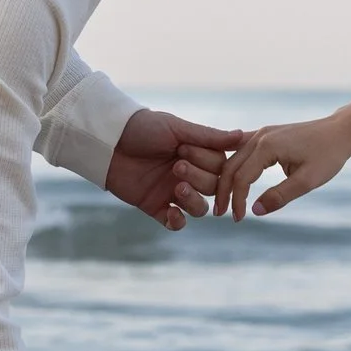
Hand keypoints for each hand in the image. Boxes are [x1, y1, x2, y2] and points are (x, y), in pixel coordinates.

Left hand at [103, 107, 244, 230]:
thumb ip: (209, 137)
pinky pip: (175, 223)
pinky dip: (177, 222)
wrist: (108, 140)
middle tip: (176, 166)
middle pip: (213, 188)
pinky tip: (173, 213)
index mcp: (197, 154)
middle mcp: (189, 174)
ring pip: (199, 208)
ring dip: (193, 201)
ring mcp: (173, 192)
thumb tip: (242, 136)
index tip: (183, 149)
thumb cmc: (143, 128)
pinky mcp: (155, 206)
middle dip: (198, 179)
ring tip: (177, 189)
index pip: (219, 166)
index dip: (206, 162)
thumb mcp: (177, 128)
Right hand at [225, 114, 350, 216]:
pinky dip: (234, 166)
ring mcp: (261, 133)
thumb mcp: (307, 181)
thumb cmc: (327, 156)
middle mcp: (260, 136)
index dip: (237, 201)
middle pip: (230, 166)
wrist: (340, 132)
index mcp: (267, 146)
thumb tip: (255, 211)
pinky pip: (242, 151)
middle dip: (224, 192)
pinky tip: (228, 180)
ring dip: (226, 180)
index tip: (238, 219)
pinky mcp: (266, 135)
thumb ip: (280, 196)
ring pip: (233, 158)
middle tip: (220, 215)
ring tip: (224, 202)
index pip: (242, 178)